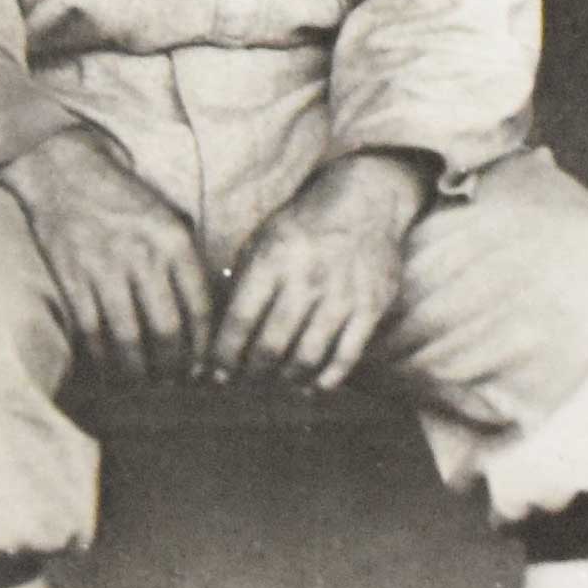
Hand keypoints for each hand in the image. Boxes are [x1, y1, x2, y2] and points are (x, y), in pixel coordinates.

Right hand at [0, 124, 213, 377]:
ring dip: (138, 371)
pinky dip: (101, 358)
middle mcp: (142, 257)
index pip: (200, 308)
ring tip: (144, 384)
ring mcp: (104, 269)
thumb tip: (203, 319)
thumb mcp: (169, 219)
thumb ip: (187, 262)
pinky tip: (109, 370)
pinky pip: (91, 332)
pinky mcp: (71, 279)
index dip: (203, 347)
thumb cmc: (124, 200)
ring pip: (128, 339)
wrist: (64, 171)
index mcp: (173, 241)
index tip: (203, 367)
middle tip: (174, 383)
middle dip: (173, 367)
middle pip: (167, 330)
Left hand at [207, 151, 427, 389]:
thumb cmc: (304, 226)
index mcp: (273, 259)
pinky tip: (312, 386)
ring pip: (307, 357)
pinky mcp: (371, 306)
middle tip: (246, 382)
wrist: (366, 201)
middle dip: (252, 374)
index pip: (240, 321)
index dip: (224, 356)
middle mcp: (307, 278)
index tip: (217, 374)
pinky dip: (327, 379)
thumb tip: (219, 333)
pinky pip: (346, 356)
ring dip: (286, 379)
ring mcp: (342, 294)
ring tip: (277, 381)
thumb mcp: (263, 239)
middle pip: (271, 346)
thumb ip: (242, 282)